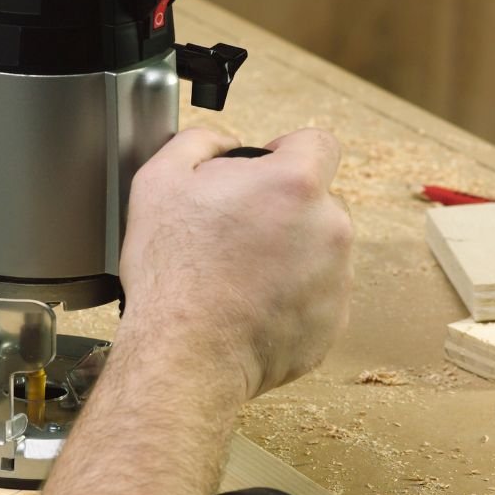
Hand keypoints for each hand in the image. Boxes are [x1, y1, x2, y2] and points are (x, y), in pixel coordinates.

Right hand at [119, 127, 352, 399]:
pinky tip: (246, 304)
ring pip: (317, 248)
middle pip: (315, 199)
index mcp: (294, 184)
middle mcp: (329, 227)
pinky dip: (288, 296)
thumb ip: (198, 142)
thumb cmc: (172, 271)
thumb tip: (223, 142)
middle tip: (232, 232)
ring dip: (287, 253)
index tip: (262, 172)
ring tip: (236, 275)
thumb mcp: (158, 182)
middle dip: (280, 208)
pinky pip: (315, 294)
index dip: (286, 151)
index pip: (317, 142)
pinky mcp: (332, 322)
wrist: (184, 352)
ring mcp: (336, 279)